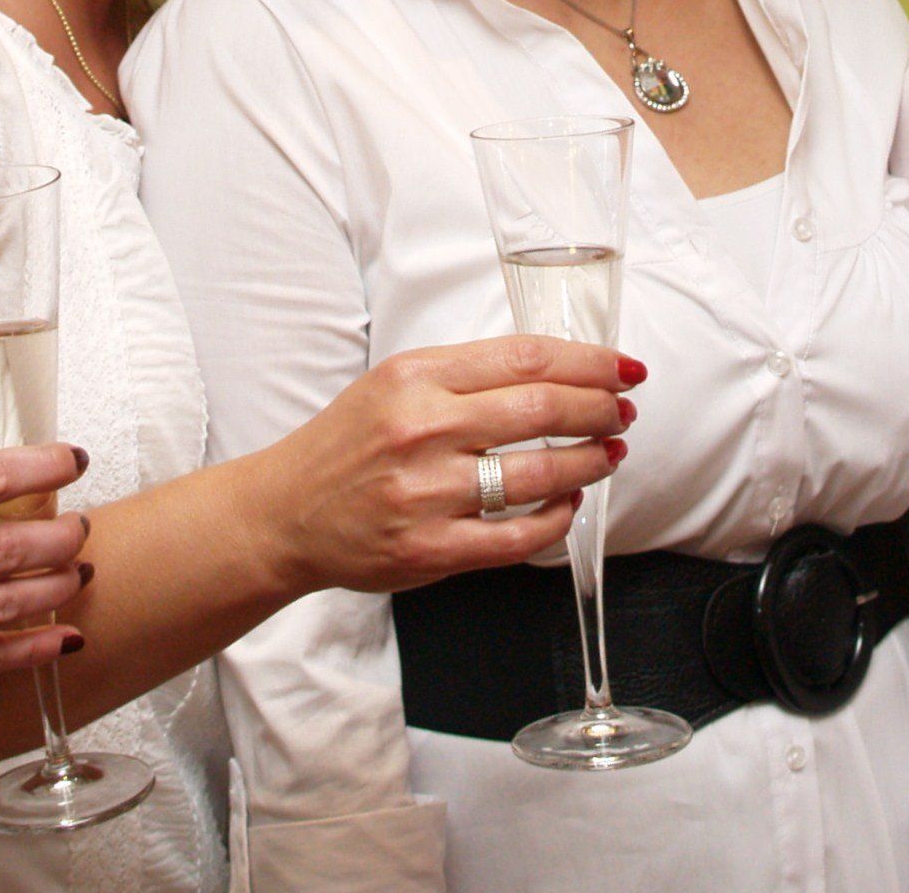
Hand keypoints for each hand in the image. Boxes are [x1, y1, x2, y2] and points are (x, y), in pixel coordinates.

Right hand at [0, 443, 93, 714]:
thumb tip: (9, 496)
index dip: (41, 467)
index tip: (74, 459)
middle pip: (4, 548)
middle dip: (60, 536)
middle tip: (82, 526)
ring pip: (3, 605)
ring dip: (56, 587)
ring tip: (80, 569)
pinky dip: (34, 647)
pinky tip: (65, 635)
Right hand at [264, 336, 634, 594]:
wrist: (286, 513)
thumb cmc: (347, 445)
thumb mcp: (394, 384)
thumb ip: (465, 376)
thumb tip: (554, 372)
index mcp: (415, 378)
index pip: (525, 358)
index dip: (588, 362)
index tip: (622, 368)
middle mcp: (422, 429)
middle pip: (542, 408)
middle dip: (599, 409)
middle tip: (622, 412)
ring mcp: (428, 493)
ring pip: (540, 472)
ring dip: (590, 461)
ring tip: (608, 453)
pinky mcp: (432, 550)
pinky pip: (519, 535)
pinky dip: (558, 517)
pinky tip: (568, 502)